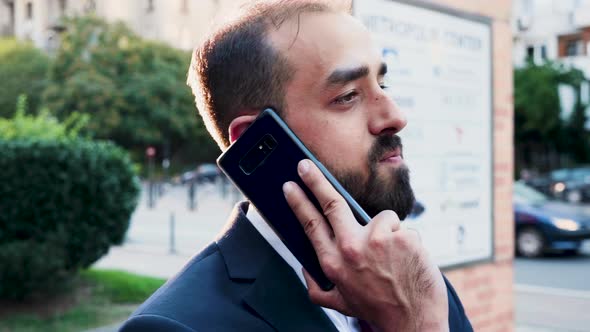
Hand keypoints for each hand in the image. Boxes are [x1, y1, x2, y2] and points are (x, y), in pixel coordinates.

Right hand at [282, 159, 448, 331]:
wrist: (414, 322)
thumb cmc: (378, 309)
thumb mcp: (339, 303)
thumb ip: (316, 288)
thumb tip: (304, 269)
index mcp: (332, 263)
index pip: (310, 223)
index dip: (298, 201)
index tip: (289, 185)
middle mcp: (350, 249)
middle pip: (330, 203)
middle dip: (314, 180)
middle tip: (305, 165)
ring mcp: (377, 240)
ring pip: (380, 219)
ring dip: (387, 234)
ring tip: (393, 260)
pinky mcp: (403, 236)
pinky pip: (403, 228)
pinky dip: (407, 242)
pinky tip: (408, 261)